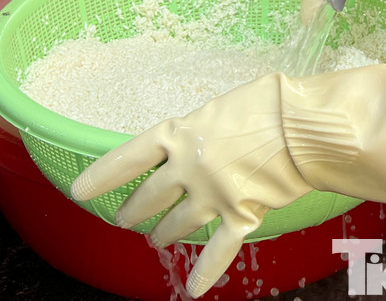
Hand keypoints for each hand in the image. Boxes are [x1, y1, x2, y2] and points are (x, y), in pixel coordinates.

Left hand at [72, 74, 309, 297]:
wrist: (304, 126)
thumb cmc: (271, 103)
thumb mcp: (224, 104)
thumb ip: (204, 124)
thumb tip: (202, 132)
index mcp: (180, 134)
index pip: (128, 158)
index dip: (102, 176)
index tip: (81, 191)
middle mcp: (188, 169)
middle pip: (149, 198)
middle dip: (134, 210)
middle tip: (126, 218)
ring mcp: (212, 196)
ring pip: (178, 225)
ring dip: (164, 235)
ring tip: (157, 241)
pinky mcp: (240, 215)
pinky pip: (218, 250)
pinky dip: (207, 271)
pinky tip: (194, 289)